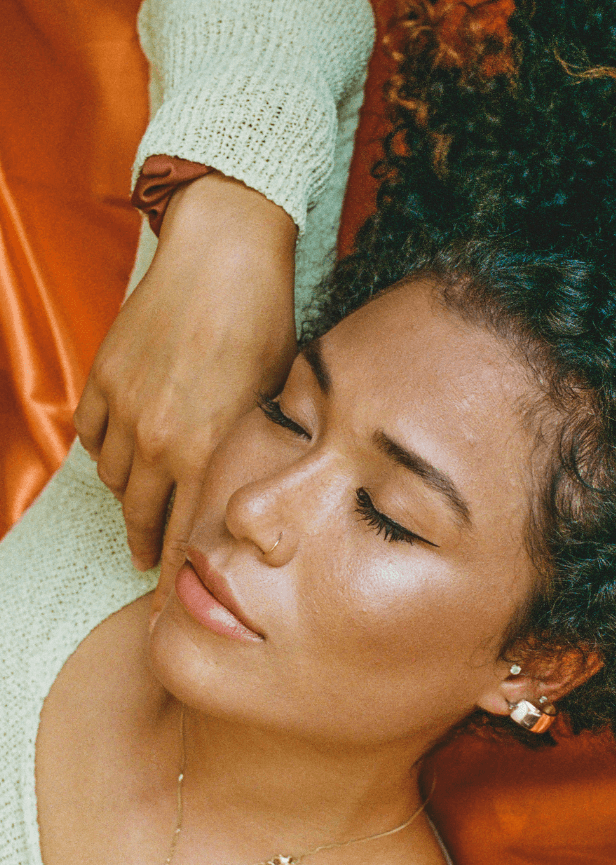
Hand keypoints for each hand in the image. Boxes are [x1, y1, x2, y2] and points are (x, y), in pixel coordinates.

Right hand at [74, 172, 296, 615]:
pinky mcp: (102, 378)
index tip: (169, 606)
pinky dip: (105, 450)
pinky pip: (92, 436)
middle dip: (144, 544)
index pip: (182, 535)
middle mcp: (157, 438)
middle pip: (138, 515)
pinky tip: (123, 452)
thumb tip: (247, 492)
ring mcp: (123, 408)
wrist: (222, 258)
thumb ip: (251, 453)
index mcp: (206, 451)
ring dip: (127, 496)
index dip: (174, 577)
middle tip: (147, 563)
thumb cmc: (264, 326)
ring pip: (112, 476)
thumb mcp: (274, 400)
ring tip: (140, 505)